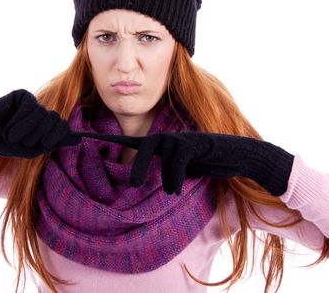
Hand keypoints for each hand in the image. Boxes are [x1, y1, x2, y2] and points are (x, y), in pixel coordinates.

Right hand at [0, 89, 80, 162]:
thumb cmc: (5, 144)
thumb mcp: (34, 149)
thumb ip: (55, 143)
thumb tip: (78, 139)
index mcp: (46, 125)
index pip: (63, 126)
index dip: (56, 136)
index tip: (44, 143)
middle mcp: (41, 112)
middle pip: (55, 119)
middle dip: (39, 134)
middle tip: (21, 141)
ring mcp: (32, 102)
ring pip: (43, 114)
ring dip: (26, 130)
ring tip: (10, 134)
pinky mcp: (22, 94)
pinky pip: (30, 107)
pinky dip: (19, 121)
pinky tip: (7, 125)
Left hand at [127, 131, 293, 195]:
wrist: (243, 158)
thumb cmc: (212, 164)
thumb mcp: (185, 171)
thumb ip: (168, 173)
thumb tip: (153, 189)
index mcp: (166, 145)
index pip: (136, 143)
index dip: (112, 141)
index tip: (85, 141)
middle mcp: (173, 138)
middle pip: (146, 144)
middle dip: (137, 162)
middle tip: (133, 184)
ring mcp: (186, 138)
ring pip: (162, 149)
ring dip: (158, 171)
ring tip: (158, 188)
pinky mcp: (199, 143)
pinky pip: (180, 157)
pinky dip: (175, 175)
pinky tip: (176, 191)